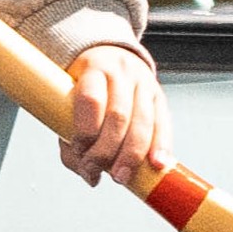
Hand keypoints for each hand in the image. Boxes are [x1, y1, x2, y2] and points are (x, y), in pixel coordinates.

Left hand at [58, 43, 167, 187]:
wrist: (109, 55)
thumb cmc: (84, 85)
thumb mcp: (68, 99)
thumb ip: (70, 136)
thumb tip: (86, 171)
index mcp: (94, 69)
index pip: (91, 101)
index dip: (85, 132)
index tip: (79, 152)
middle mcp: (122, 73)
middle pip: (119, 116)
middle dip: (107, 151)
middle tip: (96, 171)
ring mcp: (144, 83)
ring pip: (143, 122)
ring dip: (132, 156)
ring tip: (121, 176)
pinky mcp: (160, 96)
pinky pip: (163, 124)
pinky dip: (161, 147)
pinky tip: (156, 164)